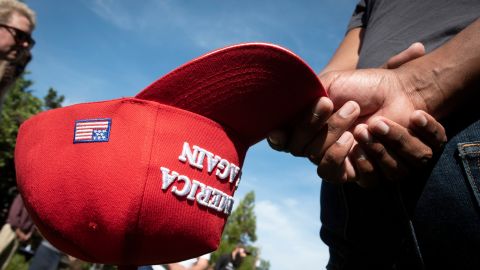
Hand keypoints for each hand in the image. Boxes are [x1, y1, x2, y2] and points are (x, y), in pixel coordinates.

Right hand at [268, 43, 444, 184]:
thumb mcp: (328, 85)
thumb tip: (280, 113)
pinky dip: (340, 154)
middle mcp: (318, 144)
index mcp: (308, 125)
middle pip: (299, 149)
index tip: (278, 132)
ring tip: (353, 111)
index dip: (277, 139)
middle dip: (312, 125)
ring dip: (330, 135)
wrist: (397, 92)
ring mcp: (336, 159)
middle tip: (331, 103)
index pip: (283, 140)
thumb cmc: (363, 86)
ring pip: (316, 160)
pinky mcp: (355, 171)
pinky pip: (335, 174)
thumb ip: (303, 98)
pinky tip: (356, 135)